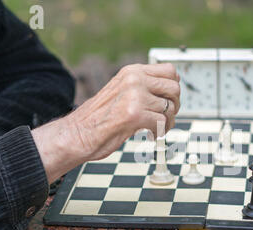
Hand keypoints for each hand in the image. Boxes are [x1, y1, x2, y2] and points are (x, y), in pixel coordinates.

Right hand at [32, 63, 180, 182]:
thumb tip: (171, 89)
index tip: (169, 100)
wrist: (77, 134)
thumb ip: (142, 87)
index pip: (169, 71)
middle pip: (174, 89)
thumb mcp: (122, 91)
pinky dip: (159, 132)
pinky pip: (162, 123)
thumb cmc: (99, 117)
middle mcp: (134, 80)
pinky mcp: (135, 115)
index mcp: (132, 72)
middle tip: (166, 117)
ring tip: (155, 128)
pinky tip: (150, 134)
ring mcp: (135, 96)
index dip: (173, 87)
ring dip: (167, 123)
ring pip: (169, 108)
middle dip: (174, 106)